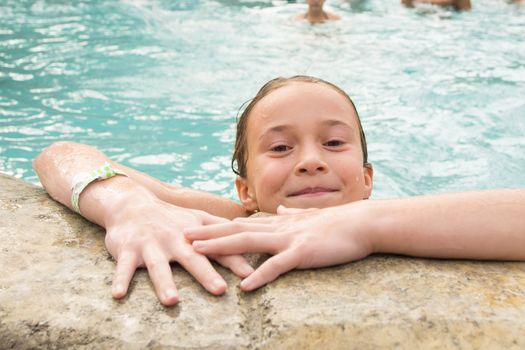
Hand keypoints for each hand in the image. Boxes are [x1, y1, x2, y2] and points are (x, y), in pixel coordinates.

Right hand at [104, 196, 253, 305]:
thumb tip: (251, 233)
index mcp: (193, 235)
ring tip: (172, 300)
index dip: (235, 261)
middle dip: (205, 274)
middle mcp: (174, 240)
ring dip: (164, 283)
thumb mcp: (197, 218)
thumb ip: (221, 228)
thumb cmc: (171, 218)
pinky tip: (118, 295)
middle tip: (219, 290)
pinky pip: (124, 268)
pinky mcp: (128, 251)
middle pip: (192, 258)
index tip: (250, 275)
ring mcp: (151, 246)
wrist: (132, 205)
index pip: (217, 249)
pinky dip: (120, 280)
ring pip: (158, 267)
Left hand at [184, 204, 372, 291]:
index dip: (216, 226)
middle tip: (182, 235)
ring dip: (221, 247)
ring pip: (248, 242)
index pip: (241, 223)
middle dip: (208, 234)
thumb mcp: (308, 216)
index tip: (196, 226)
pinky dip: (260, 275)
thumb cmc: (337, 222)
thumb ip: (290, 215)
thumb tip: (278, 210)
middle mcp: (278, 228)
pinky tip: (244, 286)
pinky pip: (278, 265)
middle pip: (236, 229)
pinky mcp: (303, 252)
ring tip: (197, 252)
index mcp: (279, 223)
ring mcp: (289, 239)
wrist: (362, 222)